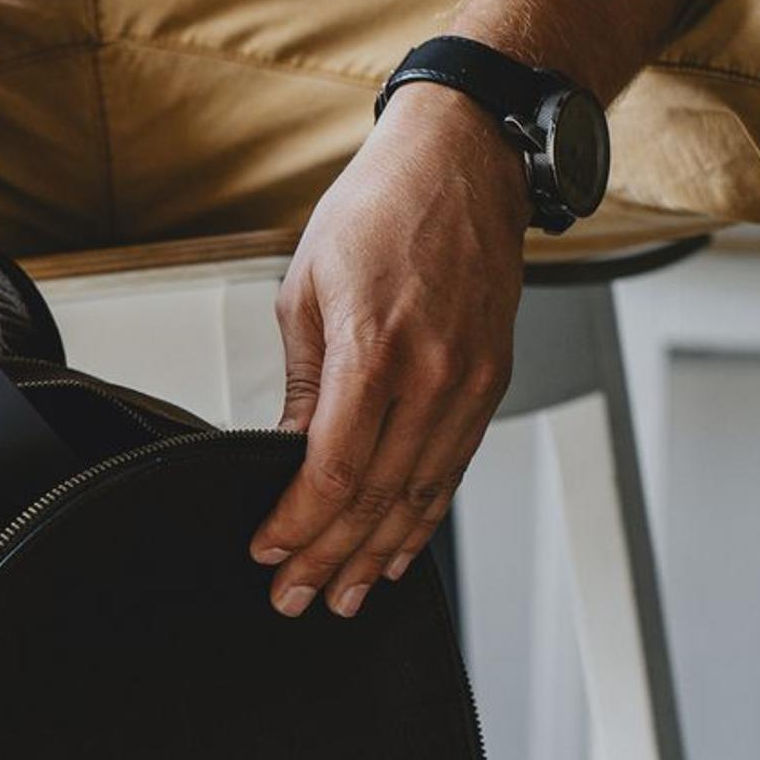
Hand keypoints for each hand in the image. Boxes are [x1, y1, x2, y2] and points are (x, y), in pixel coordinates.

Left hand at [247, 94, 528, 615]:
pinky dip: (423, 516)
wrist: (464, 161)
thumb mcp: (308, 289)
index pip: (334, 469)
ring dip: (378, 554)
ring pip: (422, 495)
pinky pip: (454, 468)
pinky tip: (396, 547)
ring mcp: (471, 381)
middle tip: (295, 597)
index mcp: (374, 346)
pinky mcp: (492, 382)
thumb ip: (303, 383)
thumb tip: (287, 453)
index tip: (267, 552)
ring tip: (343, 595)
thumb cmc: (382, 208)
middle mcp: (433, 372)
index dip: (298, 524)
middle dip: (329, 557)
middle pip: (377, 496)